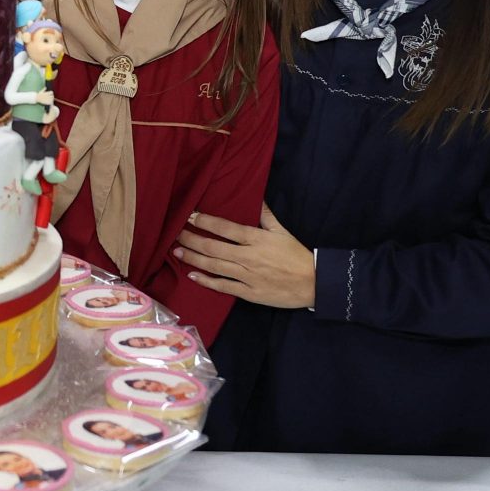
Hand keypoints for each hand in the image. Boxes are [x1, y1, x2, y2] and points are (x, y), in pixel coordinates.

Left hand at [174, 205, 313, 308]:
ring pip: (214, 266)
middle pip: (213, 247)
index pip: (225, 228)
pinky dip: (207, 281)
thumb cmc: (297, 255)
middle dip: (192, 239)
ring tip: (177, 251)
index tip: (190, 216)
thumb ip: (266, 216)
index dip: (205, 222)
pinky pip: (223, 286)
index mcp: (256, 239)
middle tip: (175, 233)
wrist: (313, 283)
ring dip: (193, 258)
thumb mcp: (283, 231)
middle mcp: (248, 257)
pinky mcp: (248, 293)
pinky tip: (192, 276)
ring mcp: (247, 276)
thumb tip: (256, 197)